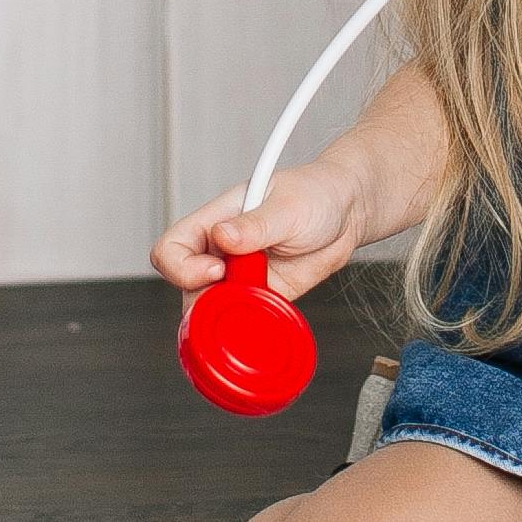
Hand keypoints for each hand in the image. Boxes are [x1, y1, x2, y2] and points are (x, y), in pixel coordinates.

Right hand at [150, 154, 368, 307]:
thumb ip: (255, 225)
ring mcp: (241, 276)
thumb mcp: (287, 206)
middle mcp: (222, 251)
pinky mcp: (263, 296)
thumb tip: (222, 237)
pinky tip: (269, 320)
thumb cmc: (315, 194)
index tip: (217, 269)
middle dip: (203, 302)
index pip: (172, 248)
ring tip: (259, 305)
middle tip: (239, 297)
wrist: (349, 213)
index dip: (183, 267)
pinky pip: (246, 320)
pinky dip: (252, 327)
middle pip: (187, 288)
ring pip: (212, 310)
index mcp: (216, 221)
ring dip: (228, 317)